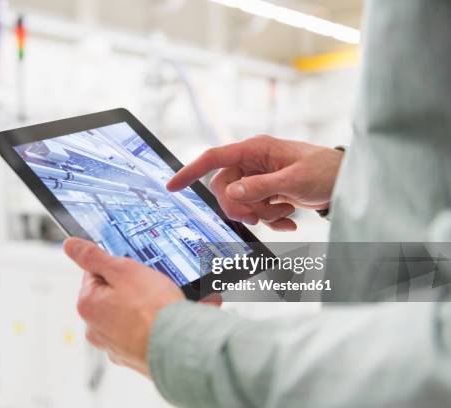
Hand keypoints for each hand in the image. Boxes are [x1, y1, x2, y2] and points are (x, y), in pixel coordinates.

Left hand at [63, 237, 184, 376]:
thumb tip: (71, 245)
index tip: (133, 269)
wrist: (178, 345)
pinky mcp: (129, 355)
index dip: (116, 267)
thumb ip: (94, 257)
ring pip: (121, 314)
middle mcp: (93, 328)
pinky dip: (144, 326)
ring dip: (136, 308)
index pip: (94, 273)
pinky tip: (158, 322)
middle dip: (127, 288)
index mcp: (87, 304)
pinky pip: (134, 332)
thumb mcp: (123, 271)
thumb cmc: (153, 310)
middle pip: (108, 294)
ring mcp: (112, 345)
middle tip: (148, 286)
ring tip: (156, 305)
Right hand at [167, 135, 342, 230]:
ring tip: (284, 211)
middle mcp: (253, 162)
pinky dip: (270, 219)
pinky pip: (255, 209)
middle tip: (257, 216)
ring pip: (239, 202)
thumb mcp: (294, 180)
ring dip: (259, 214)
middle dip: (240, 206)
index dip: (190, 171)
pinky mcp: (267, 191)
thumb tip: (232, 193)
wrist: (346, 182)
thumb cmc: (325, 171)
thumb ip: (260, 187)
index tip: (173, 186)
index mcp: (255, 149)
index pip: (214, 158)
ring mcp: (259, 178)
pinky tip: (288, 218)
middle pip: (225, 188)